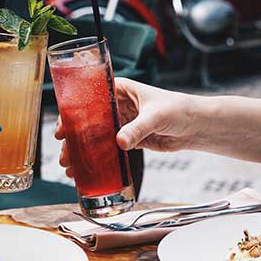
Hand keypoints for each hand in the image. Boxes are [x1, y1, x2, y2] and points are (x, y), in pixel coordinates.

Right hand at [56, 77, 199, 176]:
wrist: (196, 126)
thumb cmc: (179, 110)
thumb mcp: (156, 116)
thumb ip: (138, 128)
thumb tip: (120, 142)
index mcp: (120, 90)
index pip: (90, 99)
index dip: (73, 114)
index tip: (64, 128)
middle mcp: (117, 106)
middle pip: (88, 121)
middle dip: (74, 138)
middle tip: (65, 153)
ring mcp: (121, 124)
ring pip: (95, 137)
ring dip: (82, 151)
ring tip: (70, 166)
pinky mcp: (128, 140)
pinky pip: (107, 149)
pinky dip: (96, 159)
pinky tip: (85, 170)